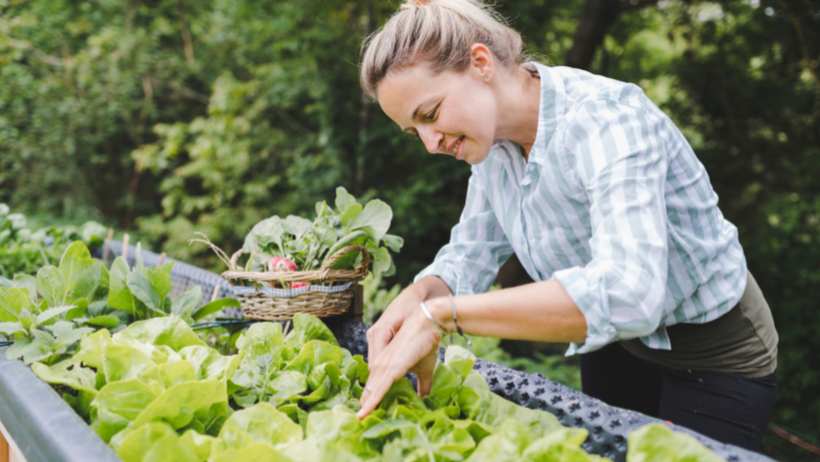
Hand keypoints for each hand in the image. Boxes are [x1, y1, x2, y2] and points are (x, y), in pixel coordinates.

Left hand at [357, 297, 446, 418]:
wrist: (428, 320)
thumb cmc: (425, 341)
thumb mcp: (424, 367)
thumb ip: (421, 383)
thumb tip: (424, 397)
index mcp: (384, 360)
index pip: (375, 381)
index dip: (371, 395)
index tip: (367, 410)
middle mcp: (380, 360)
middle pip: (371, 385)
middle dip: (366, 401)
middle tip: (360, 418)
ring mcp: (383, 362)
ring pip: (372, 387)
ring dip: (367, 403)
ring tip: (361, 417)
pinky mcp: (390, 365)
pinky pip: (379, 386)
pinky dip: (373, 399)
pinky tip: (366, 410)